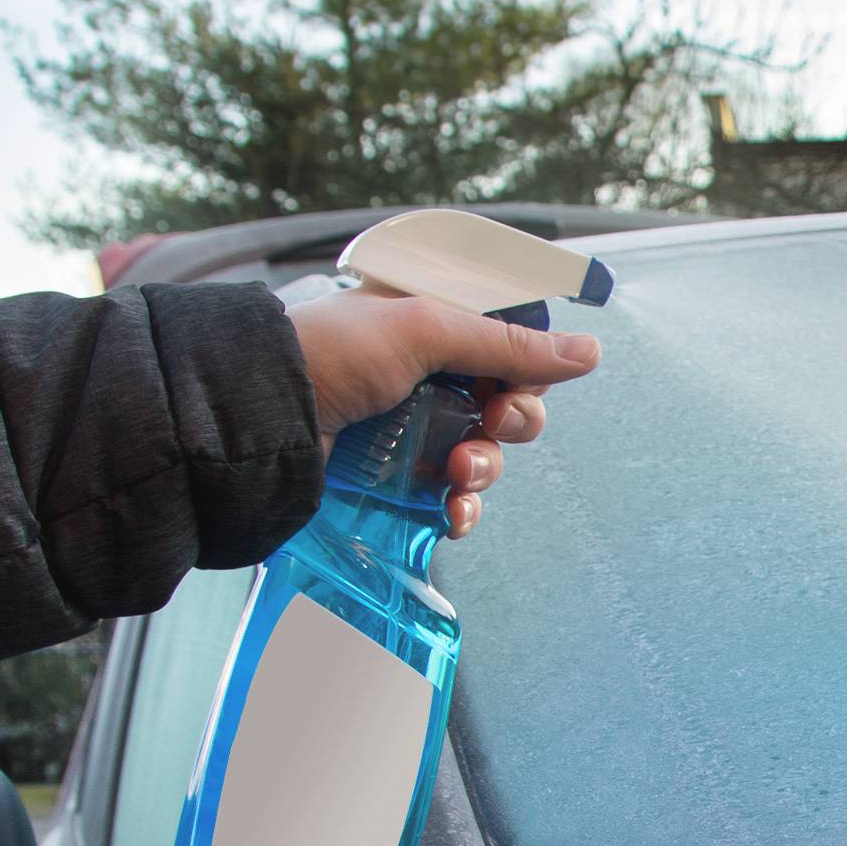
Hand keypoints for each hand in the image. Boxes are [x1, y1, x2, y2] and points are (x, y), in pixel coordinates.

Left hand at [288, 290, 599, 538]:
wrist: (257, 419)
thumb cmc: (331, 355)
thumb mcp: (423, 330)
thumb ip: (507, 343)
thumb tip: (589, 353)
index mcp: (430, 329)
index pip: (506, 352)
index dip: (524, 374)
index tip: (516, 388)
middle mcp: (422, 378)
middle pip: (501, 406)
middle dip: (510, 423)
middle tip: (494, 425)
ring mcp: (404, 433)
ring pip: (478, 457)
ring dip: (484, 470)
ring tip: (460, 475)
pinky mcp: (387, 483)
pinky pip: (444, 501)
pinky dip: (458, 512)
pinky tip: (453, 516)